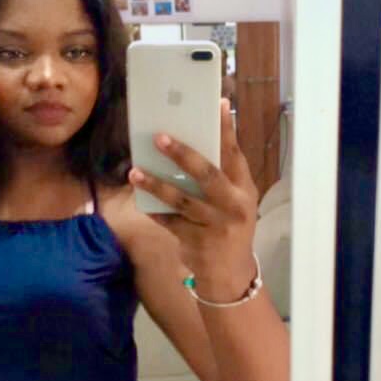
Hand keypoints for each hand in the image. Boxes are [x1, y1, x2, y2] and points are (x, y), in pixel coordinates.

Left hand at [128, 99, 258, 299]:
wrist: (230, 275)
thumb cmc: (228, 229)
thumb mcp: (235, 204)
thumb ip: (221, 179)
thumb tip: (191, 146)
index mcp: (244, 191)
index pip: (235, 156)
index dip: (227, 131)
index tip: (219, 105)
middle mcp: (233, 206)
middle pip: (207, 175)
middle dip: (183, 154)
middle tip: (160, 137)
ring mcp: (215, 225)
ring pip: (183, 201)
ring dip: (157, 185)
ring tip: (135, 172)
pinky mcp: (197, 242)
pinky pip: (170, 223)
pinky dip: (155, 212)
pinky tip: (141, 202)